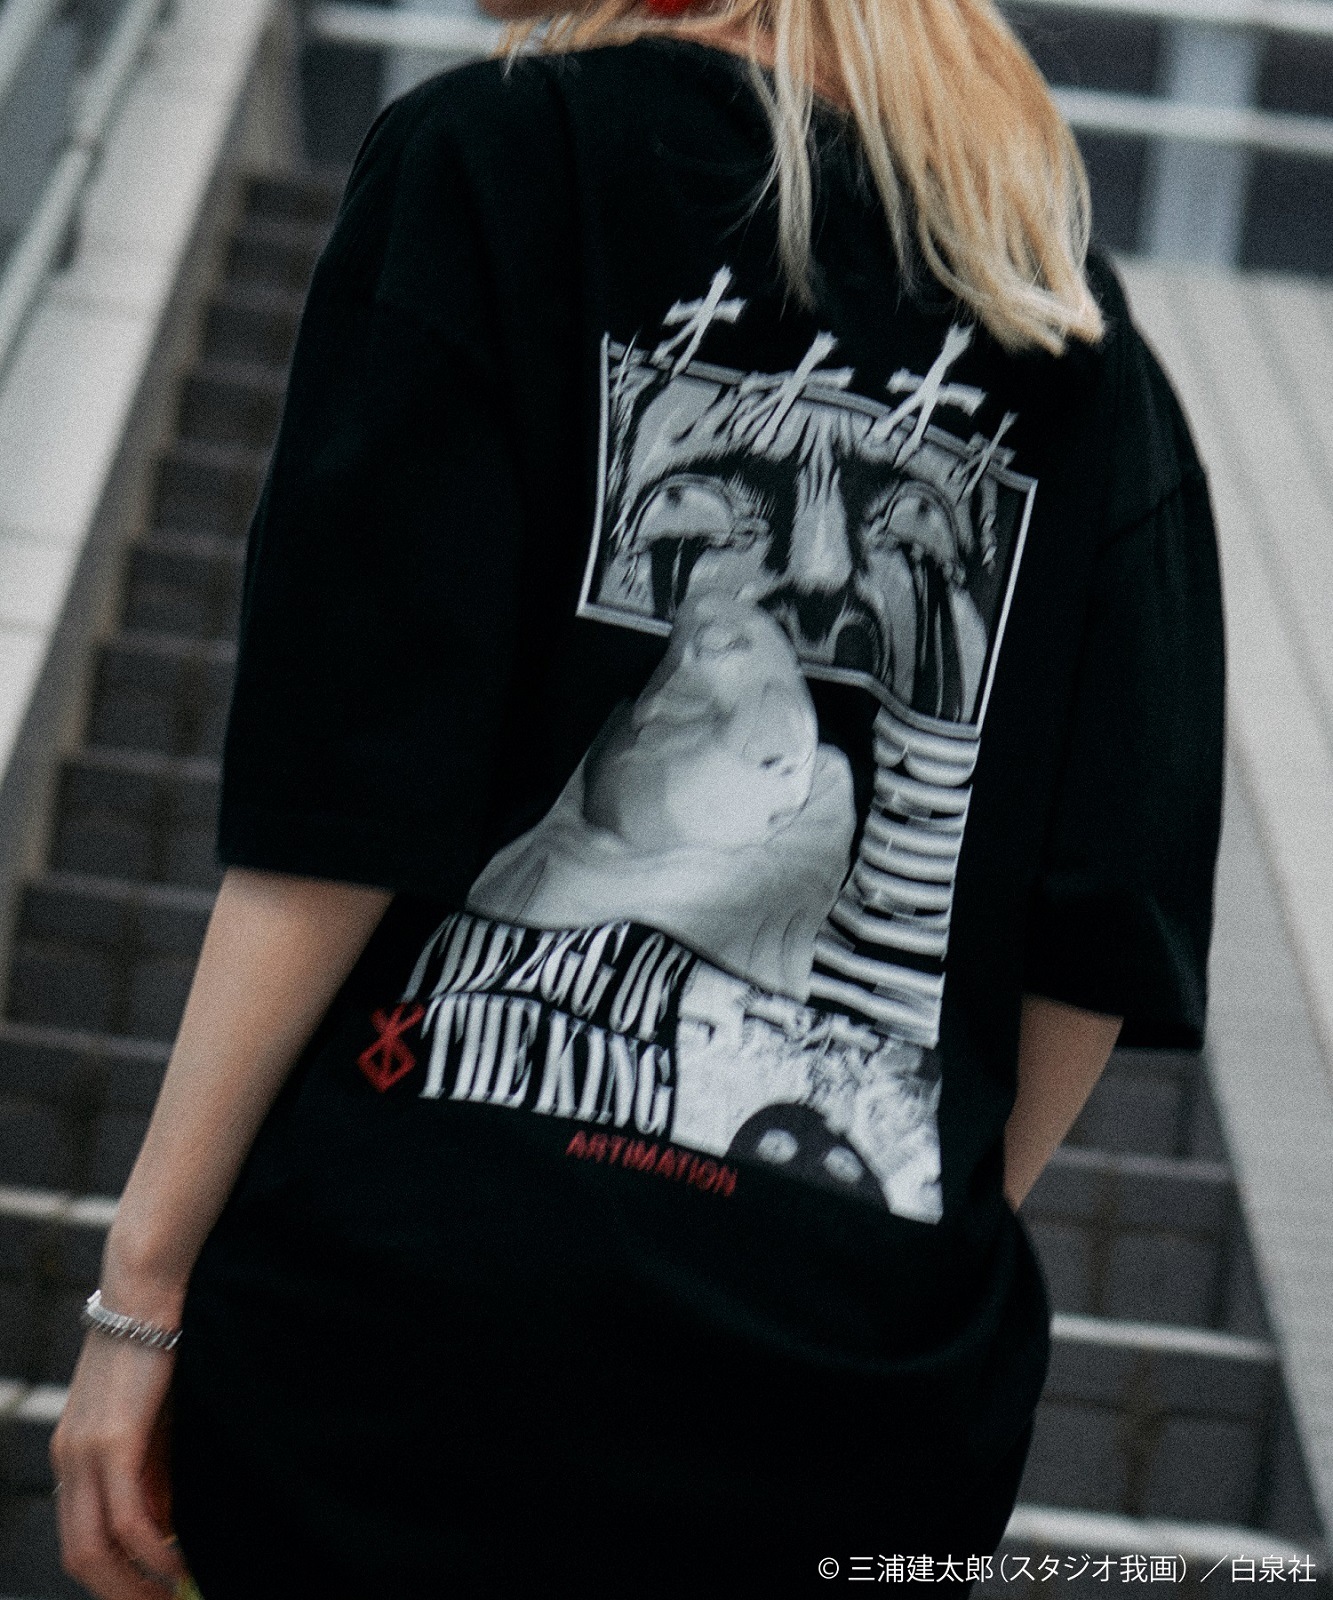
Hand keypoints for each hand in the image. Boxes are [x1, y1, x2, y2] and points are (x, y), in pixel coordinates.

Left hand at [51, 1333, 189, 1598]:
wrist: (149, 1290)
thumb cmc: (159, 1345)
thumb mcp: (150, 1416)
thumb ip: (151, 1467)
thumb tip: (164, 1525)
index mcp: (72, 1452)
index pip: (78, 1535)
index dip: (110, 1574)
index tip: (146, 1593)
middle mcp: (68, 1459)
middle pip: (80, 1555)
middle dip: (119, 1593)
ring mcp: (86, 1452)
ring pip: (96, 1548)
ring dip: (134, 1585)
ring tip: (169, 1597)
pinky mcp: (114, 1442)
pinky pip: (129, 1519)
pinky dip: (152, 1552)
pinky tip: (178, 1563)